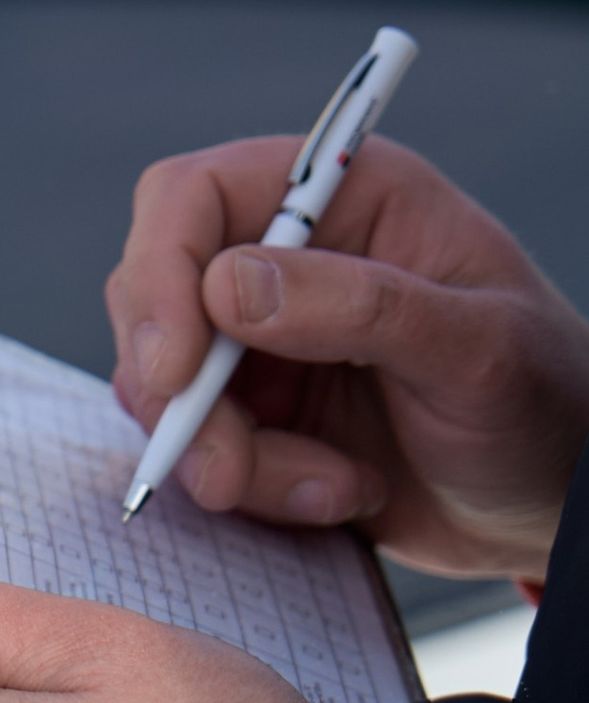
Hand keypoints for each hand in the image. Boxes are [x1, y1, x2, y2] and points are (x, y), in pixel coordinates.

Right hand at [108, 138, 588, 575]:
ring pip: (162, 384)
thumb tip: (227, 286)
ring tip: (334, 488)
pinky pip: (197, 446)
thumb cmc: (546, 406)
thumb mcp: (478, 351)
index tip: (177, 369)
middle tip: (225, 468)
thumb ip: (363, 307)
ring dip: (230, 455)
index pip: (195, 196)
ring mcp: (264, 338)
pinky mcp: (255, 412)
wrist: (554, 507)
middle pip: (154, 292)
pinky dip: (255, 486)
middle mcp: (290, 256)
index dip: (161, 273)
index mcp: (346, 198)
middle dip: (181, 392)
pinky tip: (339, 494)